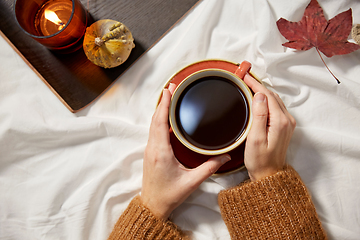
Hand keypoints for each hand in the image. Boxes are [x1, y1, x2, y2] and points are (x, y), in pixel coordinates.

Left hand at [140, 83, 230, 219]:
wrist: (152, 206)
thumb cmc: (169, 195)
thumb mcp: (192, 182)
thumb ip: (209, 168)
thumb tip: (225, 157)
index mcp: (161, 152)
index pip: (160, 122)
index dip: (164, 104)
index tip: (169, 90)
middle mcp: (153, 148)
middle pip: (155, 119)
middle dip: (163, 101)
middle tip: (172, 87)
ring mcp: (150, 150)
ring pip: (153, 124)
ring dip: (160, 109)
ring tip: (169, 96)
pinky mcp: (151, 153)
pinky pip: (154, 131)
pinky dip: (159, 119)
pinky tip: (166, 116)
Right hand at [243, 74, 295, 180]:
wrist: (268, 174)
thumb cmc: (260, 160)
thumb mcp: (255, 138)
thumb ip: (259, 115)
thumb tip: (259, 96)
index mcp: (280, 121)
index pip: (267, 95)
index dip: (255, 84)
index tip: (245, 77)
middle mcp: (287, 120)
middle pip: (272, 96)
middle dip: (258, 85)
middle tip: (245, 78)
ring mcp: (287, 123)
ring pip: (274, 100)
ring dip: (262, 92)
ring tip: (249, 86)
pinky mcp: (284, 126)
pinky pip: (275, 107)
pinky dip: (266, 100)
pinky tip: (258, 99)